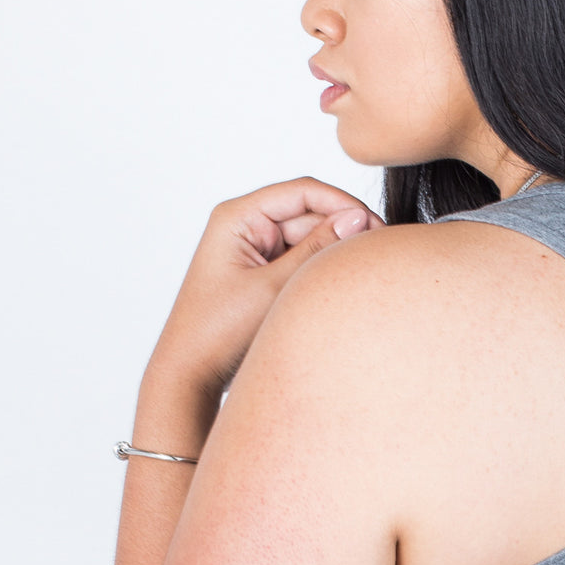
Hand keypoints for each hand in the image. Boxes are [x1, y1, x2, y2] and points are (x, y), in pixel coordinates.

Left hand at [145, 176, 386, 395]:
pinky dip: (317, 268)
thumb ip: (316, 249)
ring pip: (308, 237)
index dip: (343, 204)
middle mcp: (244, 224)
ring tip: (355, 274)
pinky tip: (337, 284)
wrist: (189, 372)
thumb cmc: (218, 331)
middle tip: (375, 254)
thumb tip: (359, 217)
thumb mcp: (273, 287)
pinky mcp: (260, 270)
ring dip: (330, 252)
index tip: (375, 226)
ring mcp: (253, 247)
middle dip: (341, 230)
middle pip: (308, 213)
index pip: (303, 192)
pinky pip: (298, 258)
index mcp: (238, 217)